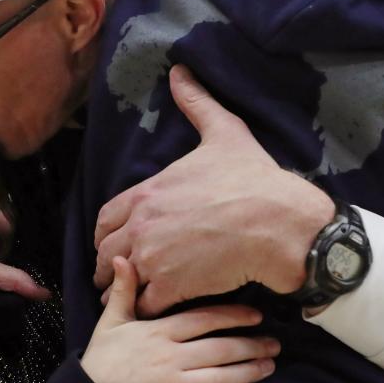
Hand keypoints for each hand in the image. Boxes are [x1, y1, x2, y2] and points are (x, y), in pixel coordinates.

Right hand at [81, 257, 279, 382]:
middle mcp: (171, 358)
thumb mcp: (111, 321)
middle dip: (251, 345)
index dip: (233, 316)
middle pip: (219, 349)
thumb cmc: (102, 358)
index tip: (256, 314)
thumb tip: (123, 258)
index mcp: (159, 333)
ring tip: (269, 365)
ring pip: (220, 379)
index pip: (204, 320)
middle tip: (274, 343)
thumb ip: (124, 291)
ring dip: (248, 372)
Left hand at [94, 65, 334, 316]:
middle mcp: (142, 226)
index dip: (107, 234)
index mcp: (147, 193)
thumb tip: (181, 71)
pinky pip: (144, 306)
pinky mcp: (172, 287)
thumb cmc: (254, 179)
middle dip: (109, 266)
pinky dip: (147, 310)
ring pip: (120, 284)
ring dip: (124, 291)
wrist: (280, 223)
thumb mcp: (223, 132)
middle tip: (121, 276)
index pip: (104, 220)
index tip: (116, 243)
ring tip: (136, 297)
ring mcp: (154, 259)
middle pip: (105, 255)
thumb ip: (197, 104)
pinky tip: (158, 309)